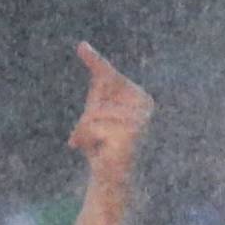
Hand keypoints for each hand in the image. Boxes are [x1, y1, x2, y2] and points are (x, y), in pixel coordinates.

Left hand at [68, 41, 152, 165]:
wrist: (111, 179)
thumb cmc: (103, 144)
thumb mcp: (96, 113)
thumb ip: (96, 89)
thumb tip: (84, 46)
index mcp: (139, 96)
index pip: (110, 76)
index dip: (94, 61)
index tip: (80, 46)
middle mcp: (144, 105)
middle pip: (99, 94)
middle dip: (86, 115)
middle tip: (82, 136)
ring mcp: (139, 120)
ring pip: (94, 112)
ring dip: (83, 131)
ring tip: (90, 146)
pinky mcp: (129, 135)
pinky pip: (95, 126)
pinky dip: (86, 139)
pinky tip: (95, 151)